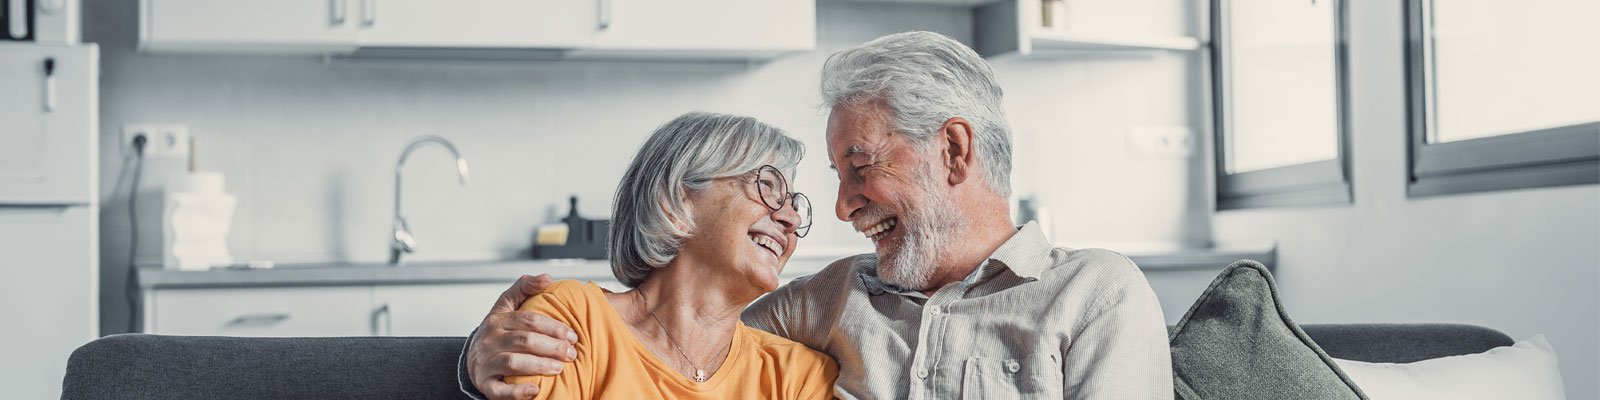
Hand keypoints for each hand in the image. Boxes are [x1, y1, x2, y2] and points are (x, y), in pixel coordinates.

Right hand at [467, 274, 580, 399]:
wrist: (473, 358)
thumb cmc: (497, 331)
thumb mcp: (505, 305)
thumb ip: (524, 287)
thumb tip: (547, 278)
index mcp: (497, 320)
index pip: (529, 321)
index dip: (554, 327)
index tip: (573, 335)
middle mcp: (490, 340)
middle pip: (524, 341)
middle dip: (552, 346)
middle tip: (571, 353)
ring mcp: (485, 363)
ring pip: (513, 362)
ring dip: (540, 365)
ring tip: (559, 368)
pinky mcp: (485, 384)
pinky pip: (499, 390)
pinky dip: (517, 392)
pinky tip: (535, 390)